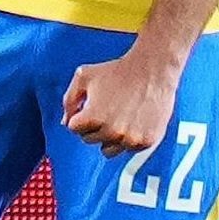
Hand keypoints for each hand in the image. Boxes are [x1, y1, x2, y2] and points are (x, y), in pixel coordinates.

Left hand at [61, 49, 180, 157]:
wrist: (152, 69)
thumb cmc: (119, 71)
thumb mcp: (84, 76)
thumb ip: (69, 100)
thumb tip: (66, 122)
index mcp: (93, 117)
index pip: (74, 128)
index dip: (81, 115)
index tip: (92, 106)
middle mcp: (112, 131)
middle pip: (90, 139)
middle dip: (94, 126)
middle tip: (108, 108)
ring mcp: (130, 139)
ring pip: (109, 150)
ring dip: (110, 137)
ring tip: (120, 117)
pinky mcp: (146, 142)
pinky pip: (129, 149)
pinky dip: (129, 138)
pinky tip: (134, 120)